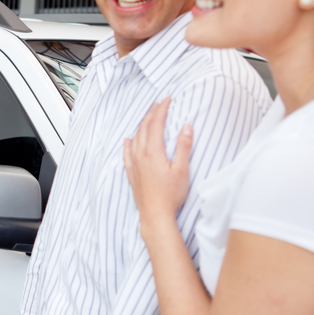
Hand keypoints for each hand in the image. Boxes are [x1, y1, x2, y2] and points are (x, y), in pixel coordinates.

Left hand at [123, 98, 192, 239]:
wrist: (155, 214)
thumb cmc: (170, 194)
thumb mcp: (182, 170)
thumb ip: (184, 147)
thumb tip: (186, 126)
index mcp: (153, 152)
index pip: (156, 124)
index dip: (162, 110)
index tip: (167, 100)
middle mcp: (140, 155)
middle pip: (144, 128)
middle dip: (152, 114)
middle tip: (159, 103)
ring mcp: (134, 165)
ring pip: (135, 139)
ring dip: (142, 125)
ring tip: (148, 117)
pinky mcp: (132, 174)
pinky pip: (127, 154)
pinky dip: (128, 144)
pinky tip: (128, 140)